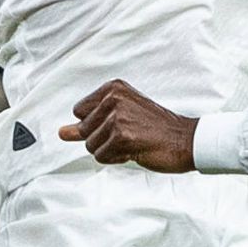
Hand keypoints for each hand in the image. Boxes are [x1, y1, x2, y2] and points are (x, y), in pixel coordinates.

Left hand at [61, 80, 197, 170]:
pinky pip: (102, 156)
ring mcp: (118, 117)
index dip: (95, 124)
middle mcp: (113, 98)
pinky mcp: (123, 137)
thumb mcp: (120, 117)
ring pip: (91, 146)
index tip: (120, 123)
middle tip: (129, 134)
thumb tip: (61, 132)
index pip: (79, 111)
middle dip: (101, 139)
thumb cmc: (155, 129)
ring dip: (110, 150)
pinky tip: (135, 150)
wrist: (186, 140)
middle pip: (83, 130)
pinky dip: (116, 159)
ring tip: (133, 142)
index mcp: (112, 88)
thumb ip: (87, 124)